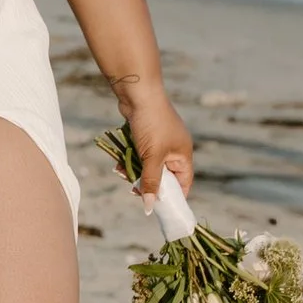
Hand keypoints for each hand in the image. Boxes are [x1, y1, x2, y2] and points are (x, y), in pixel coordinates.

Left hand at [119, 85, 193, 206]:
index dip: (173, 196)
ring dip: (135, 172)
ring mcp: (160, 141)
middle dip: (147, 183)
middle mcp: (174, 149)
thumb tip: (150, 206)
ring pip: (148, 166)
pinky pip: (139, 155)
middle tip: (133, 190)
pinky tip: (118, 164)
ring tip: (122, 173)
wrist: (138, 94)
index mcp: (183, 154)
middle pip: (163, 176)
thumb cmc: (151, 124)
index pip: (183, 182)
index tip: (159, 208)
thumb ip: (150, 182)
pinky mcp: (146, 136)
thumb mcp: (152, 157)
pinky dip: (130, 160)